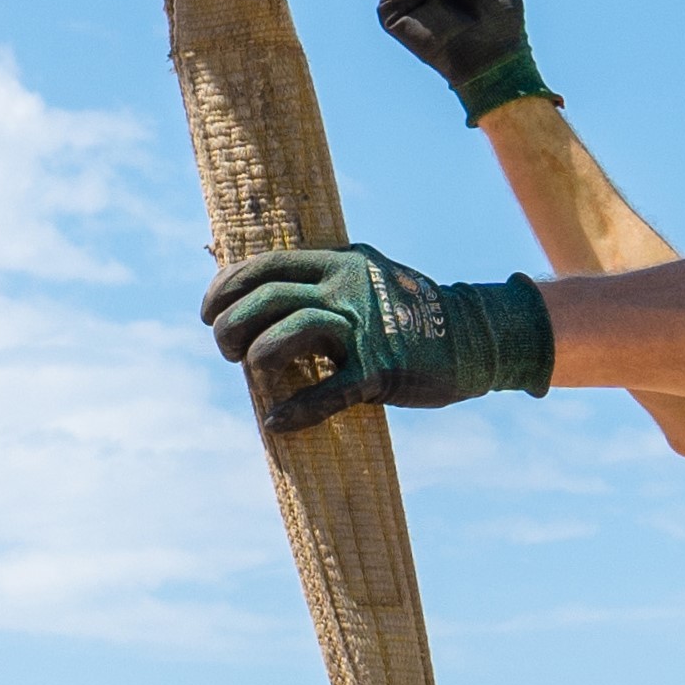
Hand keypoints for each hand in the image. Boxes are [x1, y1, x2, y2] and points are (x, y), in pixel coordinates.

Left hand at [204, 243, 556, 434]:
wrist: (476, 336)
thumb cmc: (410, 314)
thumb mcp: (366, 278)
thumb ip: (323, 282)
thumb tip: (264, 297)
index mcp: (339, 262)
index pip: (266, 265)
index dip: (226, 288)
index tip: (208, 312)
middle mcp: (347, 288)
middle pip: (267, 299)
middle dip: (232, 326)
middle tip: (227, 348)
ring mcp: (364, 328)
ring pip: (289, 334)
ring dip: (257, 357)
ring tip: (250, 372)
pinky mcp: (381, 369)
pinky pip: (328, 391)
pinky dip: (297, 410)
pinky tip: (277, 422)